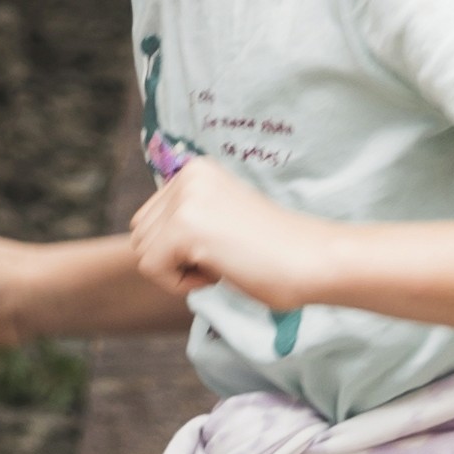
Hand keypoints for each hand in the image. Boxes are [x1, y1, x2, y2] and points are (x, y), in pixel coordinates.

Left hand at [129, 158, 323, 318]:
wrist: (312, 259)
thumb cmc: (274, 250)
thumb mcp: (220, 218)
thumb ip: (187, 218)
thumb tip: (143, 241)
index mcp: (195, 169)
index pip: (150, 220)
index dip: (180, 248)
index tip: (224, 245)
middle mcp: (187, 174)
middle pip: (140, 235)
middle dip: (173, 259)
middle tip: (223, 256)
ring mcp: (185, 198)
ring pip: (143, 253)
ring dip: (179, 271)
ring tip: (224, 261)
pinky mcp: (185, 226)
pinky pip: (152, 269)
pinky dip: (181, 284)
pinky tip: (220, 271)